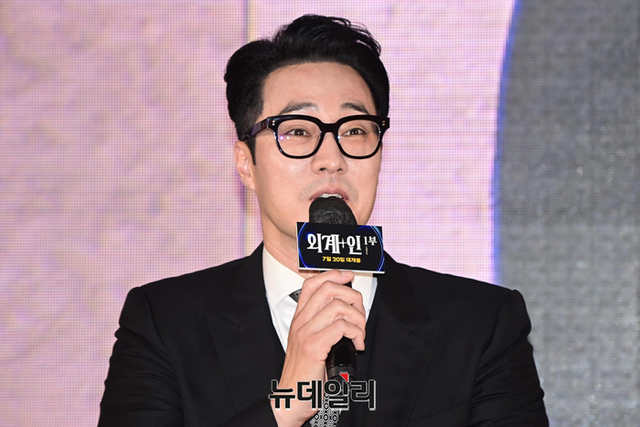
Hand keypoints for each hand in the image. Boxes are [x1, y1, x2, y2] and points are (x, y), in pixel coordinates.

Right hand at [270, 270, 365, 425]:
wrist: (291, 398)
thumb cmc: (305, 374)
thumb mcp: (311, 343)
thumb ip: (323, 326)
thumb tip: (348, 313)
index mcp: (299, 319)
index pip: (313, 283)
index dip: (333, 275)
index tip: (349, 276)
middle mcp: (300, 322)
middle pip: (328, 289)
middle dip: (352, 297)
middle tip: (360, 315)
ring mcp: (305, 333)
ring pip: (338, 307)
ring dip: (358, 318)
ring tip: (360, 334)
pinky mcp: (313, 347)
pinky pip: (341, 327)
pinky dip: (356, 333)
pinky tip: (357, 344)